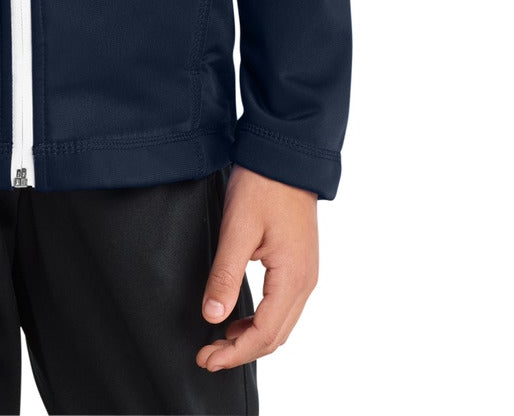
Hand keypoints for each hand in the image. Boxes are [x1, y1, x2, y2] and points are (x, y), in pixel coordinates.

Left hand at [196, 164, 318, 374]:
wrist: (284, 154)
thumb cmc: (263, 185)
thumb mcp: (237, 228)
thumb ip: (226, 274)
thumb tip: (213, 316)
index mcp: (292, 277)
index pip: (264, 334)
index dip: (235, 353)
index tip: (207, 358)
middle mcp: (305, 281)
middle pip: (275, 336)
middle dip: (241, 352)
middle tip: (208, 357)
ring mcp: (306, 273)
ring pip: (281, 325)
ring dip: (251, 339)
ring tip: (220, 342)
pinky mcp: (300, 264)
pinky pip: (283, 307)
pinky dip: (262, 321)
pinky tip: (239, 318)